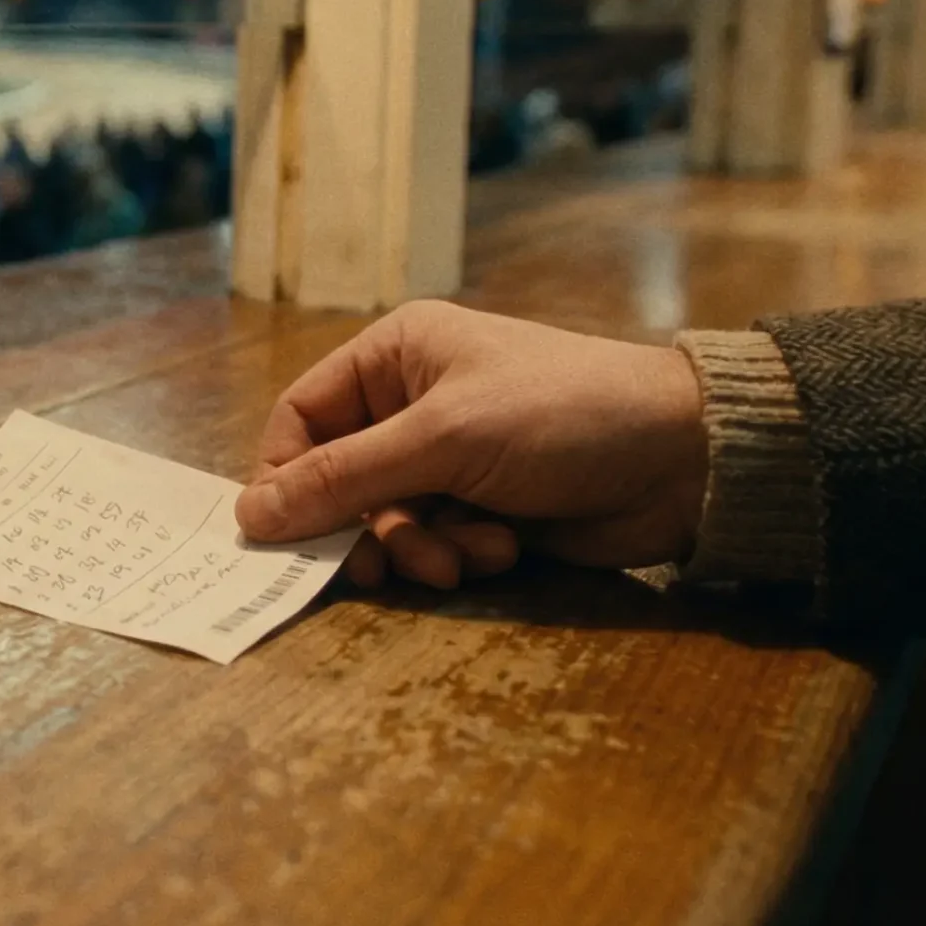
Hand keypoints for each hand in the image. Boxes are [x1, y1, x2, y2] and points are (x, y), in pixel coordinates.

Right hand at [234, 301, 710, 590]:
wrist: (678, 458)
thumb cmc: (556, 415)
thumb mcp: (441, 438)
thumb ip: (343, 479)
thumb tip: (247, 515)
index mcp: (396, 356)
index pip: (303, 416)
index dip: (285, 476)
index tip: (277, 535)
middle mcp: (414, 404)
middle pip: (341, 480)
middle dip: (361, 526)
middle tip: (369, 569)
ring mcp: (451, 460)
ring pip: (386, 522)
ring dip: (418, 547)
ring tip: (462, 555)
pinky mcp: (484, 509)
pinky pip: (435, 543)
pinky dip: (460, 554)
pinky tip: (503, 548)